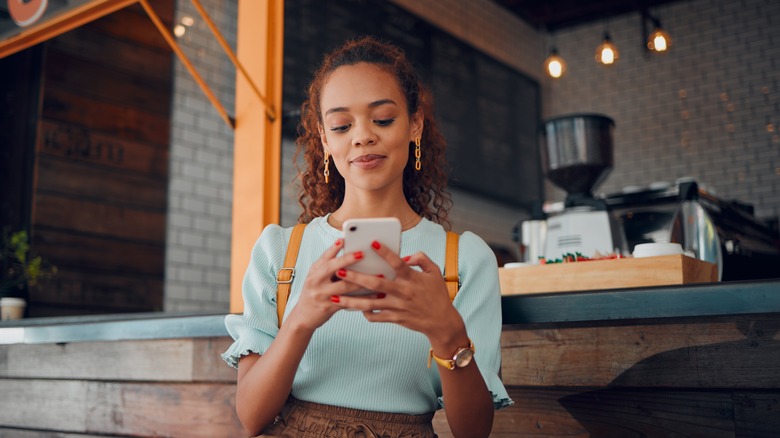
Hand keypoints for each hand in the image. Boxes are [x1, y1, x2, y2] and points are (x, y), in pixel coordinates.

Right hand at [286, 239, 366, 330]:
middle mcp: (316, 282)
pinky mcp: (329, 308)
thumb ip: (327, 264)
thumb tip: (342, 245)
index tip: (345, 239)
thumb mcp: (315, 276)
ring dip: (362, 280)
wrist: (303, 317)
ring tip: (378, 275)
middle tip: (362, 254)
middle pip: (332, 268)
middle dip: (347, 260)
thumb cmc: (313, 292)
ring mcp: (322, 295)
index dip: (334, 248)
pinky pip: (349, 302)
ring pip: (344, 286)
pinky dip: (363, 298)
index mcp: (314, 272)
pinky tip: (375, 295)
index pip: (324, 257)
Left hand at [332, 241, 464, 341]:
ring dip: (351, 300)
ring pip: (370, 303)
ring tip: (335, 296)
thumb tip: (404, 256)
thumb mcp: (434, 272)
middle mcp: (402, 292)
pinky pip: (375, 316)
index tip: (372, 242)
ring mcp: (397, 307)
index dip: (385, 252)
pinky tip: (356, 307)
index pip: (396, 263)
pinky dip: (365, 312)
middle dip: (356, 277)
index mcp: (411, 278)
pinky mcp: (395, 318)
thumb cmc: (437, 294)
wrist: (441, 322)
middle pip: (375, 283)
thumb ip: (420, 259)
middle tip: (340, 271)